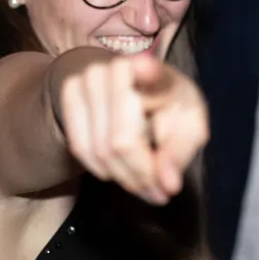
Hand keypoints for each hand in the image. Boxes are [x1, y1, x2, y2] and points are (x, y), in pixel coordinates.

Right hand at [56, 52, 207, 204]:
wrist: (132, 84)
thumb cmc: (168, 109)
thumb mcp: (188, 129)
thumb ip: (180, 155)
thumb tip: (168, 186)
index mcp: (159, 73)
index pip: (151, 71)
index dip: (147, 71)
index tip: (144, 66)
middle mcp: (119, 69)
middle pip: (123, 141)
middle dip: (142, 176)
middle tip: (158, 194)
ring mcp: (89, 77)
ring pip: (100, 150)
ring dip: (123, 178)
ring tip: (142, 187)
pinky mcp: (70, 91)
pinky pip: (79, 147)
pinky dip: (100, 170)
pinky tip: (117, 172)